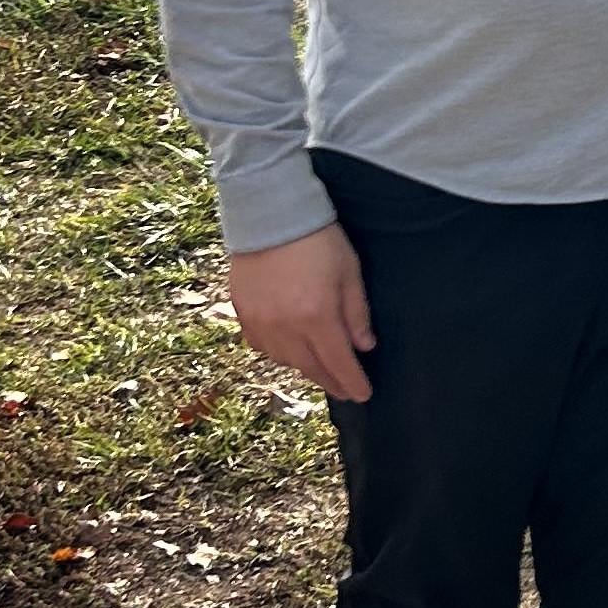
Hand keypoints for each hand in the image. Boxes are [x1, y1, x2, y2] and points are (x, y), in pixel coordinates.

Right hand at [229, 223, 375, 401]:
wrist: (270, 213)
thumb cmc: (318, 238)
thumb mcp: (349, 270)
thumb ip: (357, 312)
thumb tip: (364, 346)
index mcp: (317, 316)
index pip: (339, 363)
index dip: (353, 382)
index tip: (364, 394)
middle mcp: (286, 327)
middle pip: (312, 368)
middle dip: (332, 382)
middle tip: (345, 390)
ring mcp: (261, 323)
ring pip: (286, 361)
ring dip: (306, 368)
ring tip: (321, 369)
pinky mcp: (243, 314)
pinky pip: (263, 347)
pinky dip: (280, 354)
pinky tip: (290, 351)